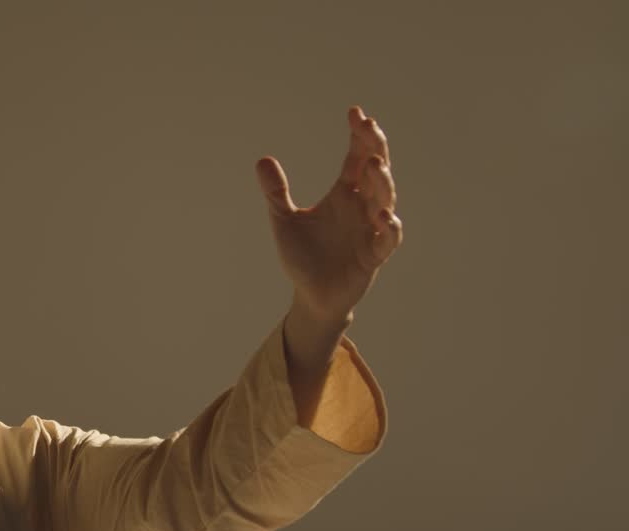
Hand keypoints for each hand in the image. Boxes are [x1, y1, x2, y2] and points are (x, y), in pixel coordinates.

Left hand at [256, 106, 400, 322]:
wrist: (311, 295)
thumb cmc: (303, 256)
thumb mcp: (284, 221)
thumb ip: (276, 192)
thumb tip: (262, 160)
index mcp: (344, 193)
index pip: (357, 157)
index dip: (359, 135)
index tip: (355, 112)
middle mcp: (362, 206)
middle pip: (376, 171)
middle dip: (374, 148)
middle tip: (368, 127)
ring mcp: (371, 230)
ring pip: (385, 199)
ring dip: (381, 182)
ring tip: (373, 164)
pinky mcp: (374, 255)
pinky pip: (388, 239)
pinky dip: (389, 227)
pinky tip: (382, 215)